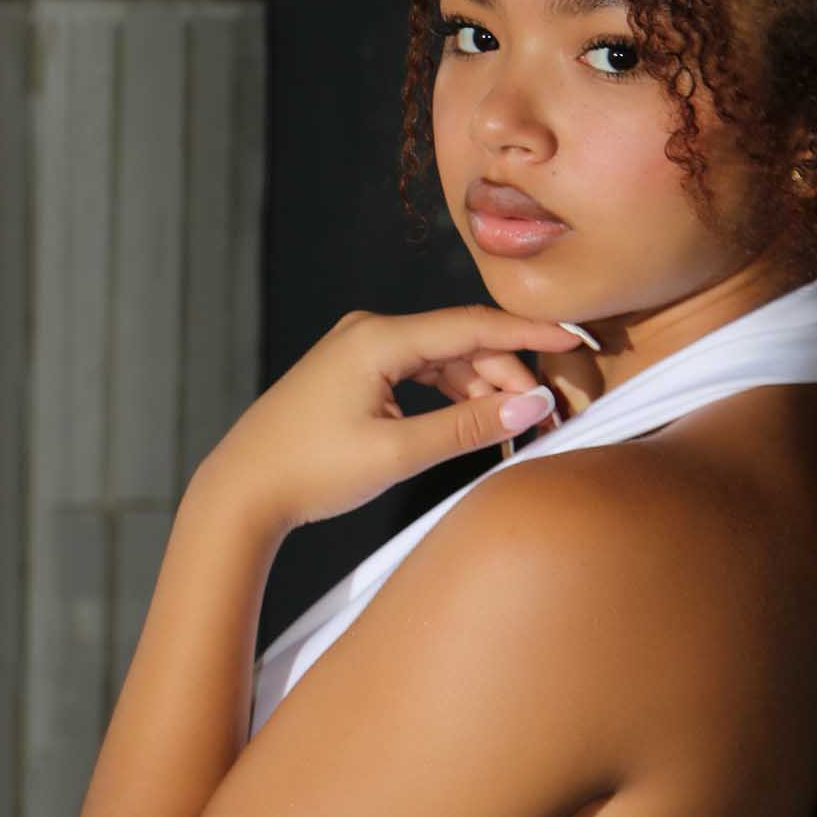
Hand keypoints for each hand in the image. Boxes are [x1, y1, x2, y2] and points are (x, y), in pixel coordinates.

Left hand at [204, 304, 582, 534]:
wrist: (242, 491)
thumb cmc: (308, 471)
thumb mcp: (397, 452)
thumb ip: (468, 426)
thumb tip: (530, 407)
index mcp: (377, 339)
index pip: (472, 325)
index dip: (530, 333)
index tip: (574, 337)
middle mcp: (369, 332)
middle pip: (461, 342)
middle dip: (508, 376)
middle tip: (545, 417)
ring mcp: (360, 350)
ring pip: (443, 359)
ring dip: (482, 389)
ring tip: (513, 429)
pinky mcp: (356, 371)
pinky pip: (419, 372)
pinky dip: (452, 395)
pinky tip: (474, 422)